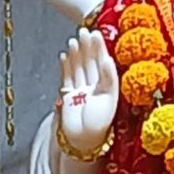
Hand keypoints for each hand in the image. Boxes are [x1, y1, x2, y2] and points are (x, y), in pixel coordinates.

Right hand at [59, 28, 118, 150]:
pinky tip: (64, 56)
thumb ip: (108, 79)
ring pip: (79, 68)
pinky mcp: (69, 96)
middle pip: (91, 63)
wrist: (83, 141)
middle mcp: (95, 86)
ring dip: (76, 55)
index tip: (96, 33)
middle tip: (84, 31)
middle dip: (87, 47)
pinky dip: (65, 67)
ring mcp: (82, 91)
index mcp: (108, 86)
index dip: (99, 48)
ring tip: (74, 41)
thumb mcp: (109, 99)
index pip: (103, 62)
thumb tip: (108, 60)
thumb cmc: (99, 123)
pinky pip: (67, 78)